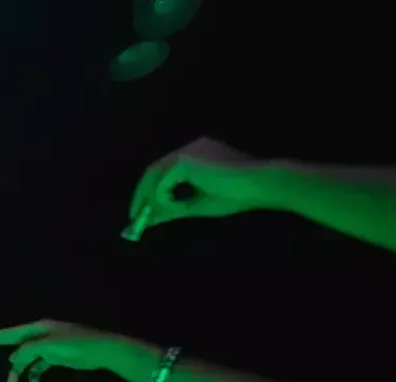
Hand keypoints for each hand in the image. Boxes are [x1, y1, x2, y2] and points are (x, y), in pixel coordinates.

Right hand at [0, 320, 159, 381]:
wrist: (103, 351)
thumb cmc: (76, 345)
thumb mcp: (48, 346)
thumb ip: (28, 351)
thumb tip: (12, 358)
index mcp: (38, 328)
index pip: (11, 333)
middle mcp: (41, 335)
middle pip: (18, 348)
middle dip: (10, 363)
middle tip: (2, 377)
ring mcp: (49, 346)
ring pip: (28, 358)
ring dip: (21, 371)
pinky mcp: (57, 356)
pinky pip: (39, 365)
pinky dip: (34, 373)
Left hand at [129, 137, 265, 235]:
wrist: (261, 185)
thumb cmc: (239, 194)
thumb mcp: (199, 204)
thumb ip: (174, 208)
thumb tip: (149, 219)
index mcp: (197, 153)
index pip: (165, 170)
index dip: (150, 191)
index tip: (142, 211)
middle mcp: (190, 147)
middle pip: (154, 170)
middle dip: (141, 196)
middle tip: (135, 218)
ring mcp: (187, 151)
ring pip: (155, 177)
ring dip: (151, 201)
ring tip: (151, 219)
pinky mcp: (185, 160)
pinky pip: (163, 184)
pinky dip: (164, 199)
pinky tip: (179, 208)